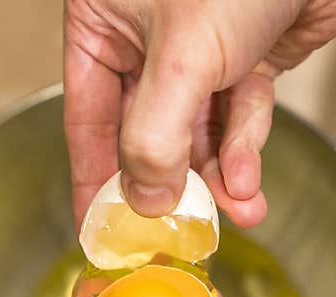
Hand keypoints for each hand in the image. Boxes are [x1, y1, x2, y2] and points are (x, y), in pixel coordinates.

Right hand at [64, 0, 335, 223]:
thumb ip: (155, 136)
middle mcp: (144, 43)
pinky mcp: (243, 60)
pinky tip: (247, 177)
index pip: (87, 122)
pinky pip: (237, 118)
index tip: (100, 230)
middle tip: (179, 230)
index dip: (94, 182)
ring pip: (196, 135)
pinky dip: (245, 149)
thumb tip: (145, 202)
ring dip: (217, 177)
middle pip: (146, 136)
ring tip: (237, 210)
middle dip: (172, 185)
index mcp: (104, 28)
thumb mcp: (182, 57)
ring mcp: (197, 54)